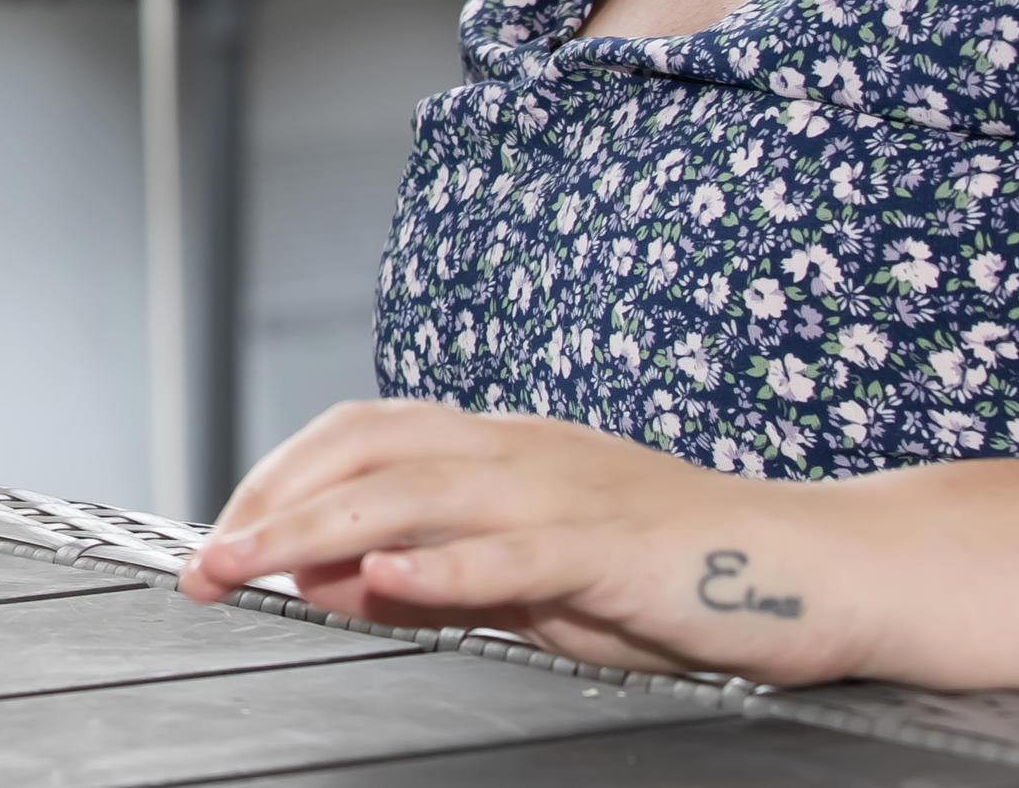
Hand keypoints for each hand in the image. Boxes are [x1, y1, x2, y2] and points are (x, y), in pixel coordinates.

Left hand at [181, 401, 866, 686]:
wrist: (809, 566)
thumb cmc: (674, 573)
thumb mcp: (530, 576)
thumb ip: (434, 576)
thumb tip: (329, 582)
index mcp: (498, 448)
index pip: (360, 436)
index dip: (280, 474)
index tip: (226, 529)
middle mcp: (518, 452)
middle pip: (364, 453)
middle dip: (270, 502)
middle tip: (209, 561)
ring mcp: (561, 492)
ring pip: (414, 493)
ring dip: (318, 530)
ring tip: (254, 566)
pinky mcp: (607, 545)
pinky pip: (512, 548)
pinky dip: (443, 562)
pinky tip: (388, 578)